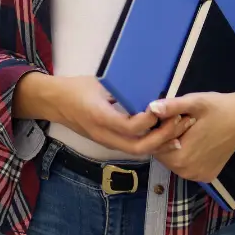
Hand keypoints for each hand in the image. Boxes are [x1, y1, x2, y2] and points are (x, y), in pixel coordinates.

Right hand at [18, 74, 191, 155]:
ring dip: (160, 143)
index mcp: (100, 117)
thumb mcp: (99, 83)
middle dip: (162, 137)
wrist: (55, 102)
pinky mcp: (109, 143)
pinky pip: (133, 148)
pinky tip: (166, 135)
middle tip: (179, 120)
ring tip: (179, 129)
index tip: (160, 106)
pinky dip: (152, 144)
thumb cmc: (77, 88)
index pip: (128, 127)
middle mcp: (105, 135)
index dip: (148, 120)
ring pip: (138, 151)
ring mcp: (107, 142)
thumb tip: (147, 84)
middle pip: (138, 147)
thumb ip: (121, 88)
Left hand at [147, 90, 234, 182]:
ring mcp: (198, 176)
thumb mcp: (195, 102)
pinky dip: (187, 153)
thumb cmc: (219, 107)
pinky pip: (187, 165)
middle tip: (183, 120)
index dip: (160, 130)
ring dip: (176, 145)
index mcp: (182, 157)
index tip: (172, 116)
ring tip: (190, 128)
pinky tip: (197, 139)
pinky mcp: (207, 176)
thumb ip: (172, 107)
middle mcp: (188, 173)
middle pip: (164, 154)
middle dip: (167, 138)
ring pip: (174, 160)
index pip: (155, 146)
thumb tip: (151, 109)